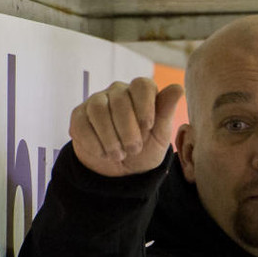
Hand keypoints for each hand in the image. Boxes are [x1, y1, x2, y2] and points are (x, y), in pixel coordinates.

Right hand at [69, 78, 183, 176]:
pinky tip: (103, 153)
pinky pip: (82, 123)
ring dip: (110, 138)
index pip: (142, 85)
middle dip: (128, 130)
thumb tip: (178, 87)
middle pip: (120, 99)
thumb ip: (166, 113)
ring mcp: (96, 102)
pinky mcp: (79, 116)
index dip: (145, 105)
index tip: (148, 126)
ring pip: (98, 110)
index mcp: (140, 94)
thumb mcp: (159, 138)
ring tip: (119, 155)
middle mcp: (118, 92)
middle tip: (134, 150)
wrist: (120, 171)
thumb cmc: (144, 151)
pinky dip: (94, 143)